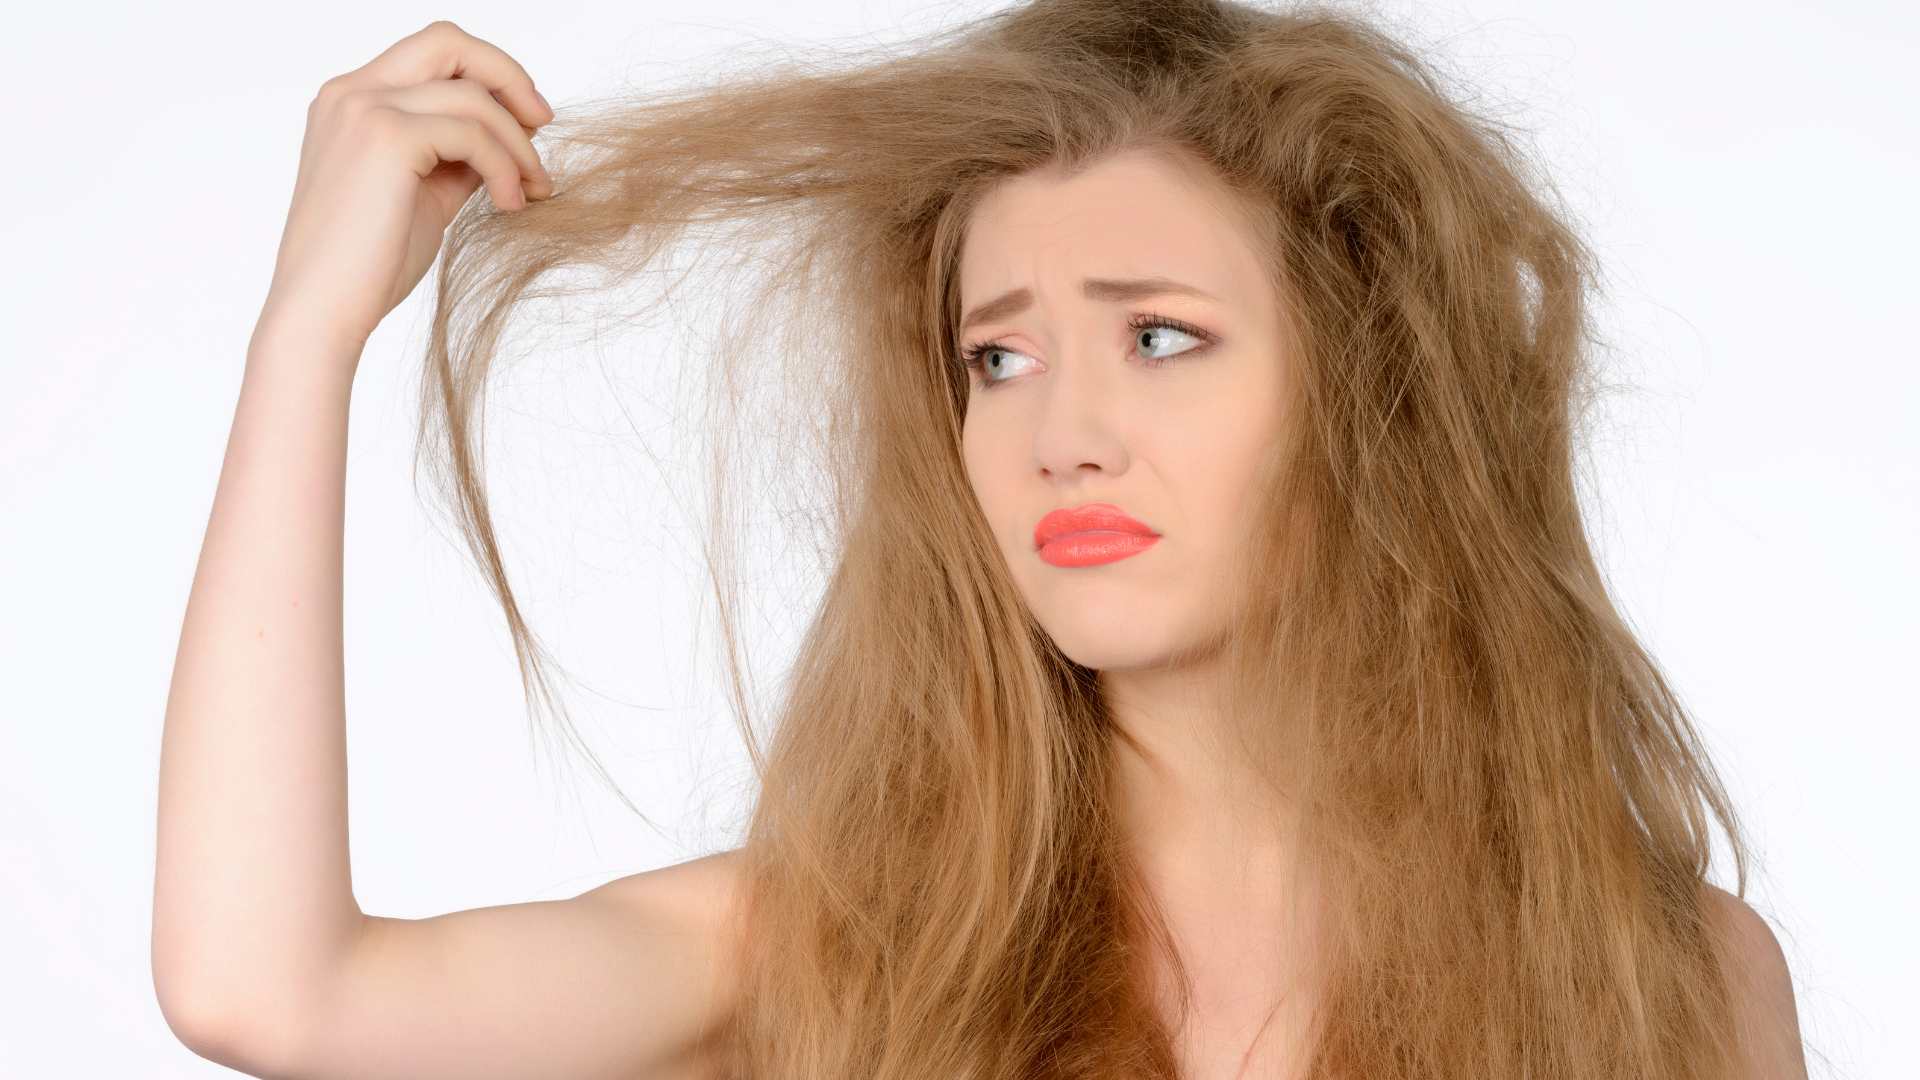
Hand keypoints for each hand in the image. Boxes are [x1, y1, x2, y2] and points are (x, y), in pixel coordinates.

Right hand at [257, 20, 554, 358]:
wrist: (322, 312)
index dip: (489, 78)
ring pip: (473, 95)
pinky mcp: (387, 136)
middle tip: (544, 126)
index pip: (434, 55)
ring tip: (530, 191)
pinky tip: (510, 204)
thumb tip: (510, 139)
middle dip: (510, 78)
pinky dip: (504, 166)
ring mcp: (364, 109)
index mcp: (352, 101)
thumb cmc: (368, 266)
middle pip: (449, 42)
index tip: (528, 123)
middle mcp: (352, 92)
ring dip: (517, 143)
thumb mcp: (425, 195)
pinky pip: (473, 132)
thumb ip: (457, 156)